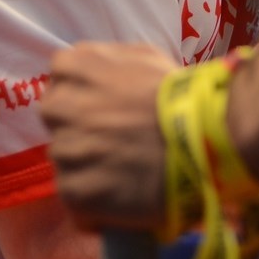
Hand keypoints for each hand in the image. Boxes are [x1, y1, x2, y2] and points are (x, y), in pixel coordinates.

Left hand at [43, 42, 177, 230]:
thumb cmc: (181, 97)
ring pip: (66, 158)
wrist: (202, 142)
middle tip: (111, 138)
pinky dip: (92, 201)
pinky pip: (73, 196)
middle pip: (56, 117)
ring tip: (122, 171)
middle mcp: (61, 107)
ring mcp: (65, 151)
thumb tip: (97, 73)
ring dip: (86, 164)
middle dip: (77, 125)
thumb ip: (111, 61)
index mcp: (77, 68)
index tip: (104, 104)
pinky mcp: (73, 191)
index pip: (61, 75)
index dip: (83, 91)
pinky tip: (120, 196)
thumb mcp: (147, 58)